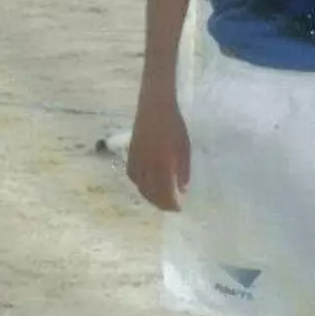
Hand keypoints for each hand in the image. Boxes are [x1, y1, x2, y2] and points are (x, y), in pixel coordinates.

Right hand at [126, 96, 190, 211]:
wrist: (154, 106)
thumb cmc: (175, 125)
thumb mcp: (185, 148)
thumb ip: (183, 170)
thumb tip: (182, 189)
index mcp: (162, 164)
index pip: (165, 192)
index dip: (172, 203)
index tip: (180, 208)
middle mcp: (146, 165)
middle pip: (151, 193)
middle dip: (161, 203)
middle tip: (172, 207)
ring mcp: (135, 160)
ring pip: (140, 186)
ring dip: (150, 196)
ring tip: (161, 200)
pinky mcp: (129, 155)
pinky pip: (133, 177)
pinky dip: (140, 185)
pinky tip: (148, 186)